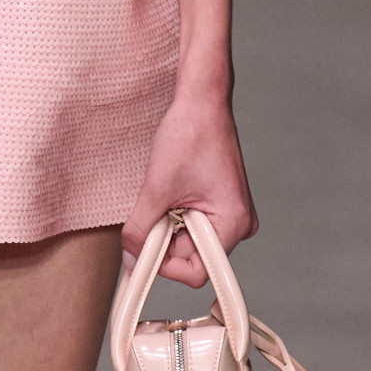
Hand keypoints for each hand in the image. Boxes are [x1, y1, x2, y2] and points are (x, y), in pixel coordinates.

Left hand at [121, 91, 256, 286]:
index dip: (165, 265)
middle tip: (150, 210)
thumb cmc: (188, 134)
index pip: (197, 271)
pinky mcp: (222, 201)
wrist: (201, 100)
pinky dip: (177, 213)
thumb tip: (130, 259)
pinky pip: (195, 222)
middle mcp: (240, 224)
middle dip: (165, 239)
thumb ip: (141, 228)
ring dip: (170, 224)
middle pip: (193, 255)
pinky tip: (172, 189)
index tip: (142, 248)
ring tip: (162, 192)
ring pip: (191, 238)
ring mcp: (232, 212)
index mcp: (233, 223)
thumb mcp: (157, 186)